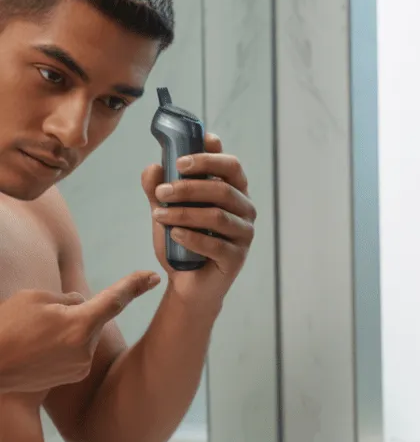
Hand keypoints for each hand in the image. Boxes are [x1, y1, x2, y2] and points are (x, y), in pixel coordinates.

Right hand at [0, 272, 159, 393]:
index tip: (153, 277)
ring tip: (36, 338)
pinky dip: (65, 345)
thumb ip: (67, 299)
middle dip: (75, 313)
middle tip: (40, 320)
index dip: (135, 285)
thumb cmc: (6, 327)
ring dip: (68, 330)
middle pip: (92, 317)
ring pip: (84, 334)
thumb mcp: (35, 298)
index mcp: (80, 324)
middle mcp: (86, 348)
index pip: (115, 300)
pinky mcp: (75, 376)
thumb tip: (84, 304)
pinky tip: (40, 350)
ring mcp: (81, 365)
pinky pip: (77, 350)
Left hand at [143, 132, 255, 305]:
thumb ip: (158, 189)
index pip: (231, 165)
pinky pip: (215, 245)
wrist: (187, 283)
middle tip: (161, 191)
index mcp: (234, 191)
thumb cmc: (182, 241)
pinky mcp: (237, 258)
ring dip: (184, 213)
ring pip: (217, 216)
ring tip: (158, 215)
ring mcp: (244, 235)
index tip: (180, 160)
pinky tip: (174, 234)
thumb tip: (152, 167)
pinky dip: (191, 238)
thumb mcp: (166, 211)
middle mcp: (245, 210)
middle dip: (189, 187)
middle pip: (223, 189)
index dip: (209, 158)